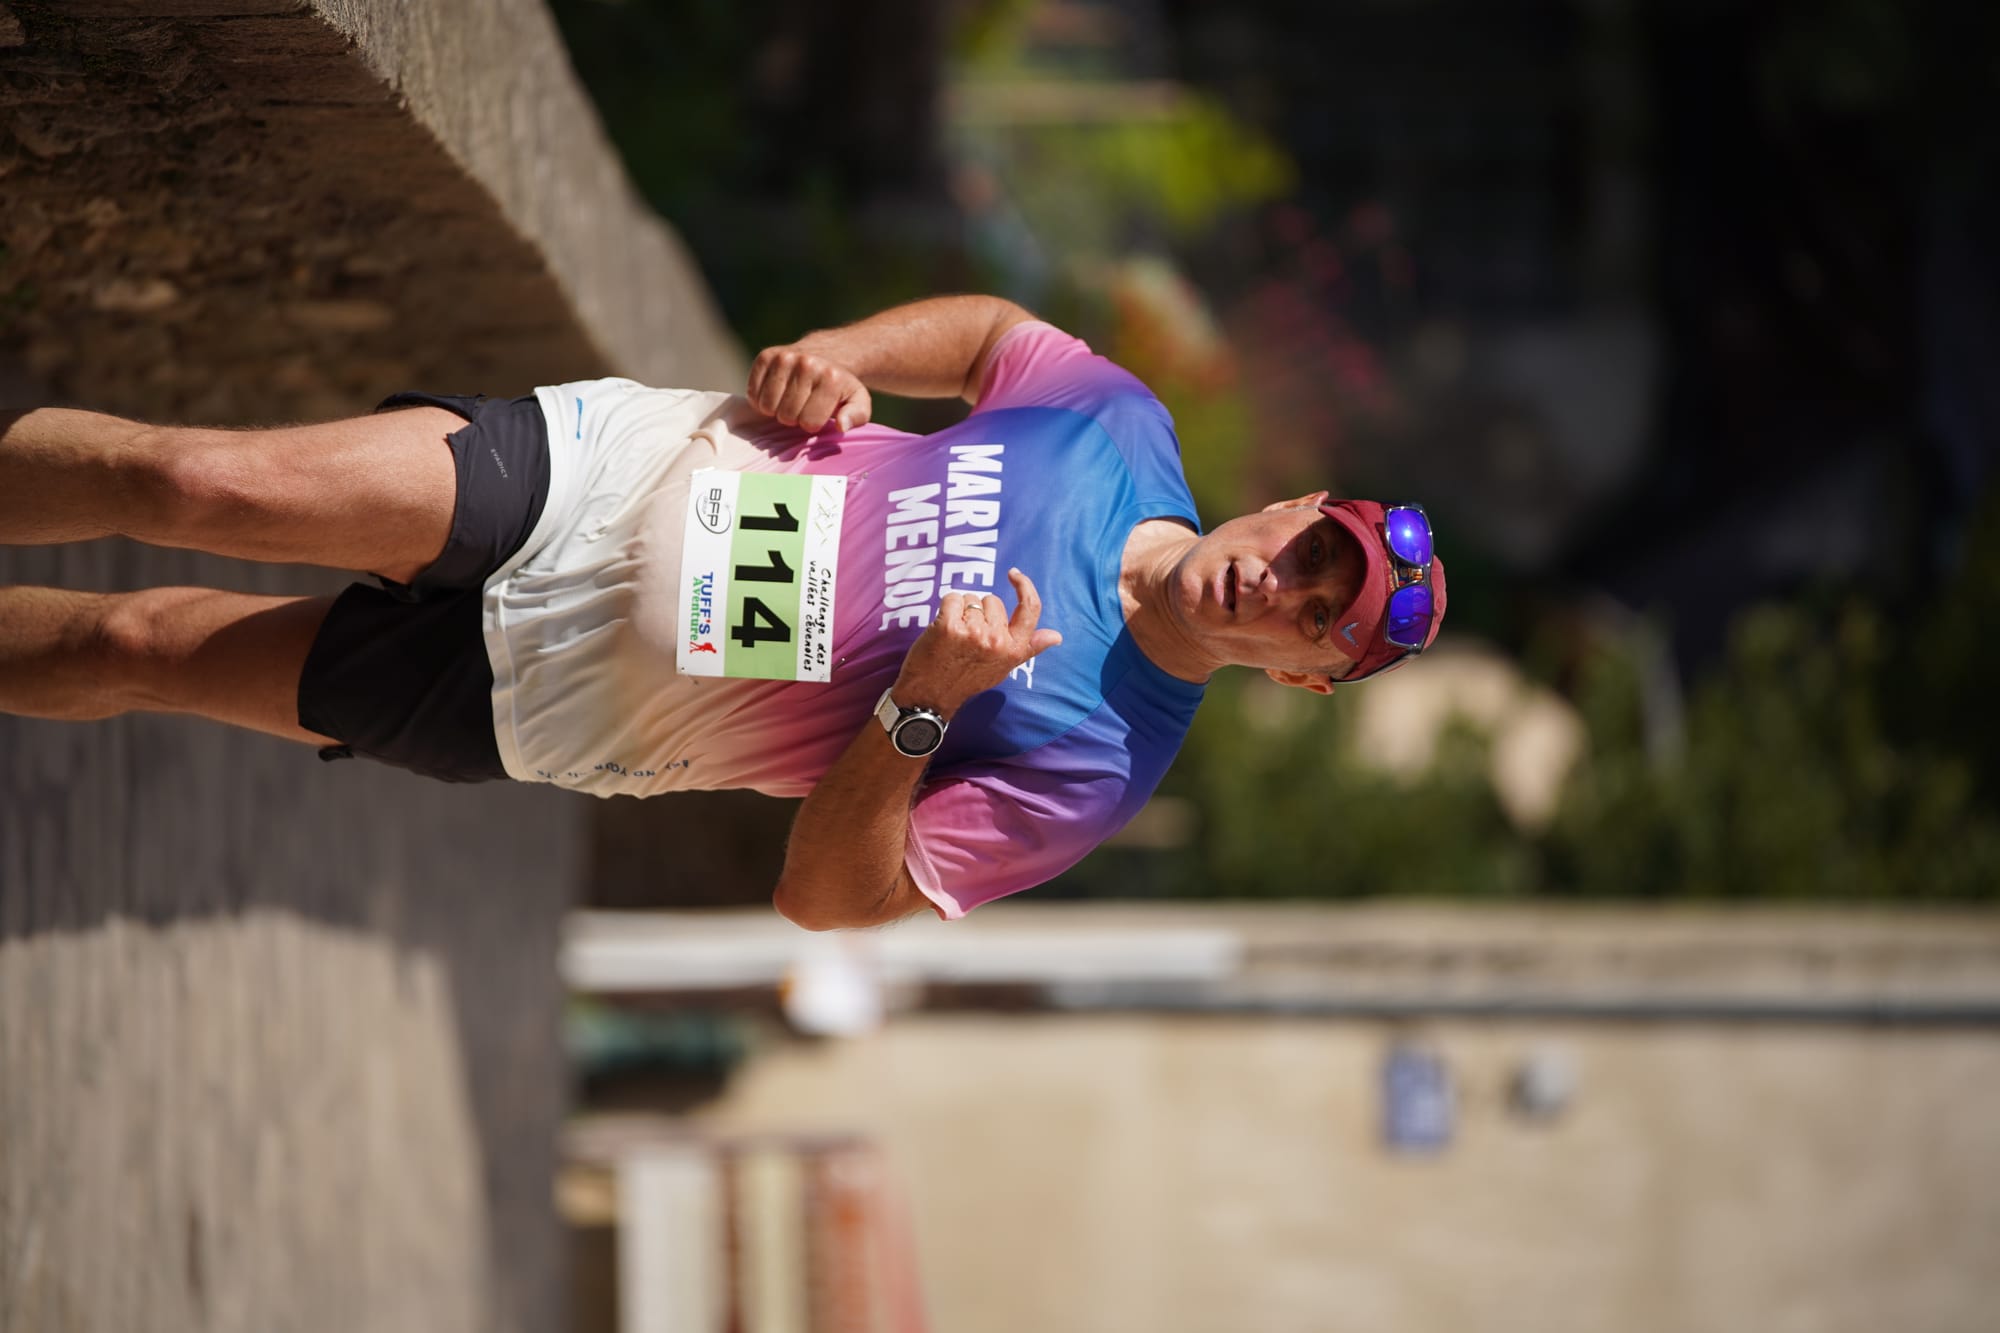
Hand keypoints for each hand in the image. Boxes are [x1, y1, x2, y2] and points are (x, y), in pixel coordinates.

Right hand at [747, 343, 873, 432]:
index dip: (812, 424)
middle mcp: (806, 364)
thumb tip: (841, 425)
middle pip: (786, 416)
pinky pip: (753, 394)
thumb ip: (856, 416)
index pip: (809, 423)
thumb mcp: (858, 402)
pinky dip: (761, 399)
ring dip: (776, 410)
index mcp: (830, 378)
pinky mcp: (765, 356)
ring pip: (767, 407)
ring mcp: (783, 358)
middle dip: (794, 418)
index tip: (818, 413)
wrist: (826, 355)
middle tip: (802, 407)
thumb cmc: (839, 387)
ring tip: (788, 401)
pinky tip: (775, 393)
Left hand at [893, 569, 1061, 715]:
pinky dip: (946, 608)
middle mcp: (996, 640)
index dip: (1025, 587)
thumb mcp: (1004, 667)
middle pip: (993, 601)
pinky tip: (942, 628)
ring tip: (955, 636)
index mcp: (1013, 649)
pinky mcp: (948, 626)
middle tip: (968, 637)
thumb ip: (1028, 648)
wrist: (931, 696)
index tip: (1015, 575)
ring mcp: (973, 633)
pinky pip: (952, 598)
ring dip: (961, 611)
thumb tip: (1056, 636)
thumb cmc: (967, 680)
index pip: (1030, 609)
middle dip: (980, 612)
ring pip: (971, 599)